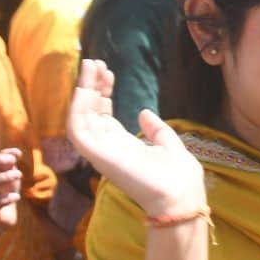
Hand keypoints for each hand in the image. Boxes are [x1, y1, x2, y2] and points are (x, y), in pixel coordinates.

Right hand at [65, 60, 205, 217]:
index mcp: (122, 146)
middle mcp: (107, 148)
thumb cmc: (178, 177)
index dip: (102, 93)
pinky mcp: (97, 155)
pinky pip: (78, 129)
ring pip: (80, 117)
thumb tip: (144, 112)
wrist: (181, 196)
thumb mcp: (170, 145)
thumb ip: (157, 130)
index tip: (108, 72)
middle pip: (90, 113)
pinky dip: (78, 108)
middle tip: (94, 62)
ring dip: (82, 92)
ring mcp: (100, 152)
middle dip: (90, 87)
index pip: (103, 116)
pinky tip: (85, 88)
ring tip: (90, 66)